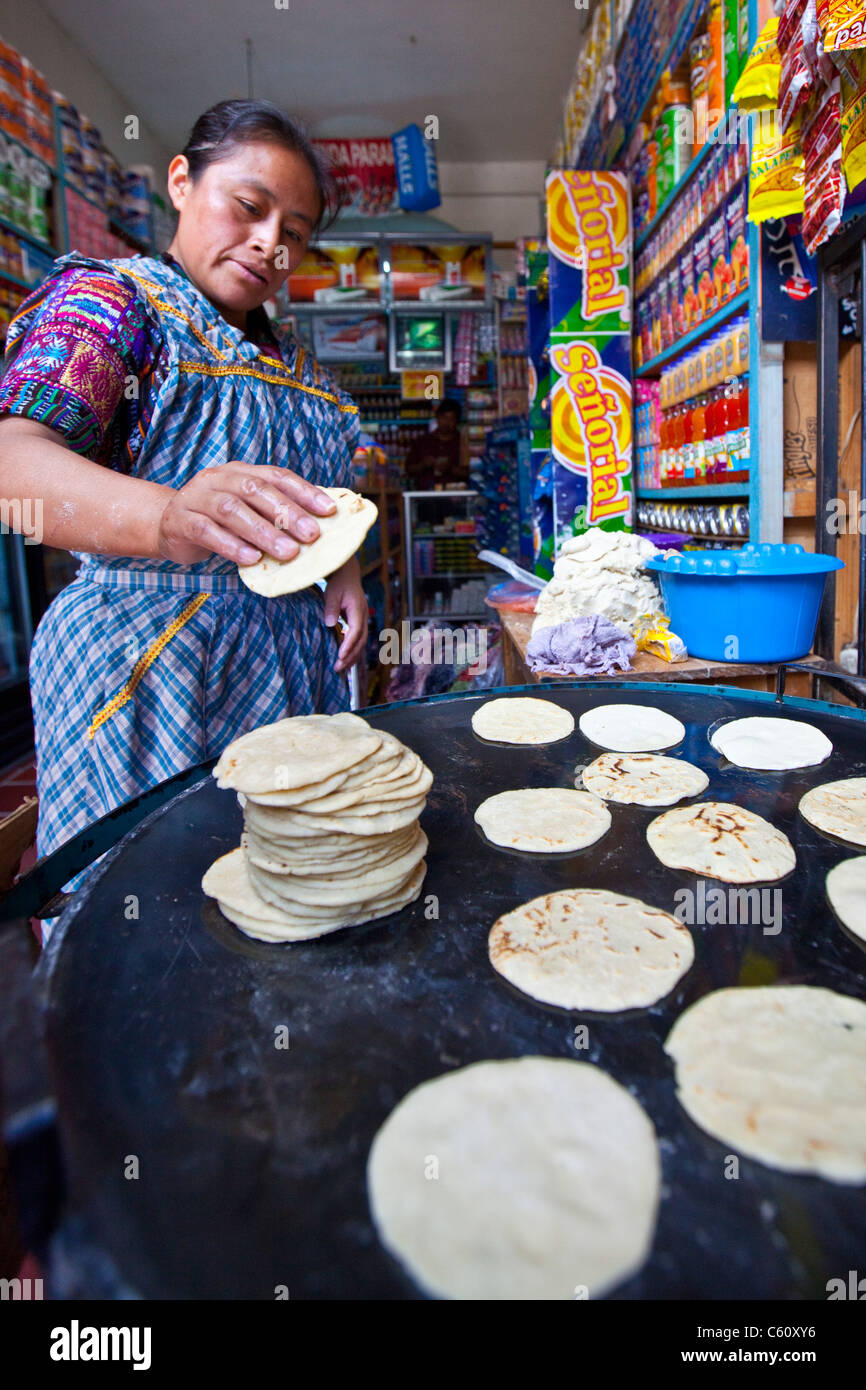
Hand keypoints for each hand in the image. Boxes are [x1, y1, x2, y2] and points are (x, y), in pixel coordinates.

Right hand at [157, 462, 336, 566]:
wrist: (166, 526)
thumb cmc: (217, 521)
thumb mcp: (246, 511)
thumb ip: (273, 514)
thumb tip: (318, 526)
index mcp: (240, 471)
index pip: (276, 476)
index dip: (304, 491)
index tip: (330, 510)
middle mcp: (218, 478)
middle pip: (255, 489)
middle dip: (287, 512)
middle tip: (312, 535)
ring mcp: (196, 497)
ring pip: (232, 510)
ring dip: (263, 532)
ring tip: (288, 552)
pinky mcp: (180, 521)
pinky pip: (207, 531)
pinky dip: (231, 545)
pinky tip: (251, 559)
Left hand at [323, 557, 367, 672]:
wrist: (347, 575)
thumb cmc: (339, 583)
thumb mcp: (332, 592)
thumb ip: (331, 607)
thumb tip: (330, 624)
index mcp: (358, 610)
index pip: (356, 631)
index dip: (349, 644)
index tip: (340, 655)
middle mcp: (363, 617)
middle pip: (361, 641)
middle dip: (351, 656)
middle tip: (338, 668)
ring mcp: (363, 621)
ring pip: (361, 643)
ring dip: (353, 657)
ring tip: (342, 670)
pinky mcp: (358, 624)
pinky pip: (358, 641)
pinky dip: (353, 652)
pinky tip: (345, 662)